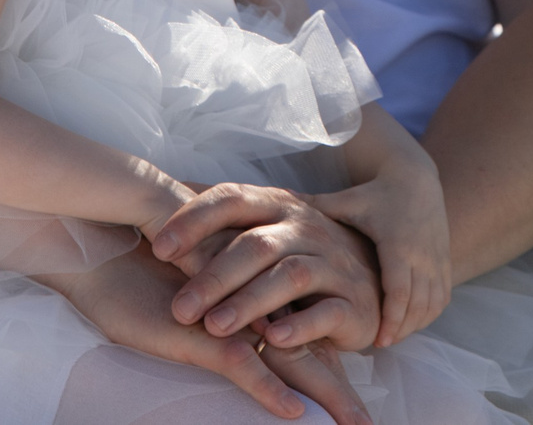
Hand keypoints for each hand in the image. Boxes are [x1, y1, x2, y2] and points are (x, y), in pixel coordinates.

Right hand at [50, 245, 374, 424]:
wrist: (107, 239)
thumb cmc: (140, 270)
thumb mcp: (183, 300)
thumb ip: (215, 313)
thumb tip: (235, 332)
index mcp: (251, 300)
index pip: (299, 337)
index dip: (328, 366)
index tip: (355, 402)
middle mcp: (252, 306)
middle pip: (307, 352)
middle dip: (339, 391)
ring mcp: (234, 316)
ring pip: (290, 360)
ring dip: (325, 395)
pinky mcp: (206, 329)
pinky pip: (243, 363)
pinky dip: (269, 390)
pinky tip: (293, 412)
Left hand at [147, 181, 382, 351]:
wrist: (374, 280)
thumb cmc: (304, 255)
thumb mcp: (269, 229)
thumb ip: (225, 219)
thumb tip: (168, 194)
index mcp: (278, 206)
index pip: (232, 199)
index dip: (195, 219)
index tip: (158, 246)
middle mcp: (306, 229)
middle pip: (257, 244)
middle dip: (215, 276)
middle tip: (180, 308)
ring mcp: (333, 264)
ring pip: (289, 276)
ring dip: (249, 301)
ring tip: (215, 326)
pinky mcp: (353, 304)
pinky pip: (327, 313)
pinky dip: (300, 326)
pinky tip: (273, 339)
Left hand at [313, 148, 450, 346]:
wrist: (416, 179)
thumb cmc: (373, 194)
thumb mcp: (346, 202)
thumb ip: (313, 210)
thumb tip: (274, 211)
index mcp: (398, 240)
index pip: (399, 287)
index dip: (391, 316)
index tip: (378, 340)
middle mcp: (422, 252)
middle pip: (417, 300)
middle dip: (400, 327)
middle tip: (378, 346)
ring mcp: (436, 258)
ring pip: (431, 302)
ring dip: (413, 324)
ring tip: (389, 338)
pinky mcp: (444, 261)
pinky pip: (440, 298)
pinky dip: (425, 315)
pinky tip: (405, 325)